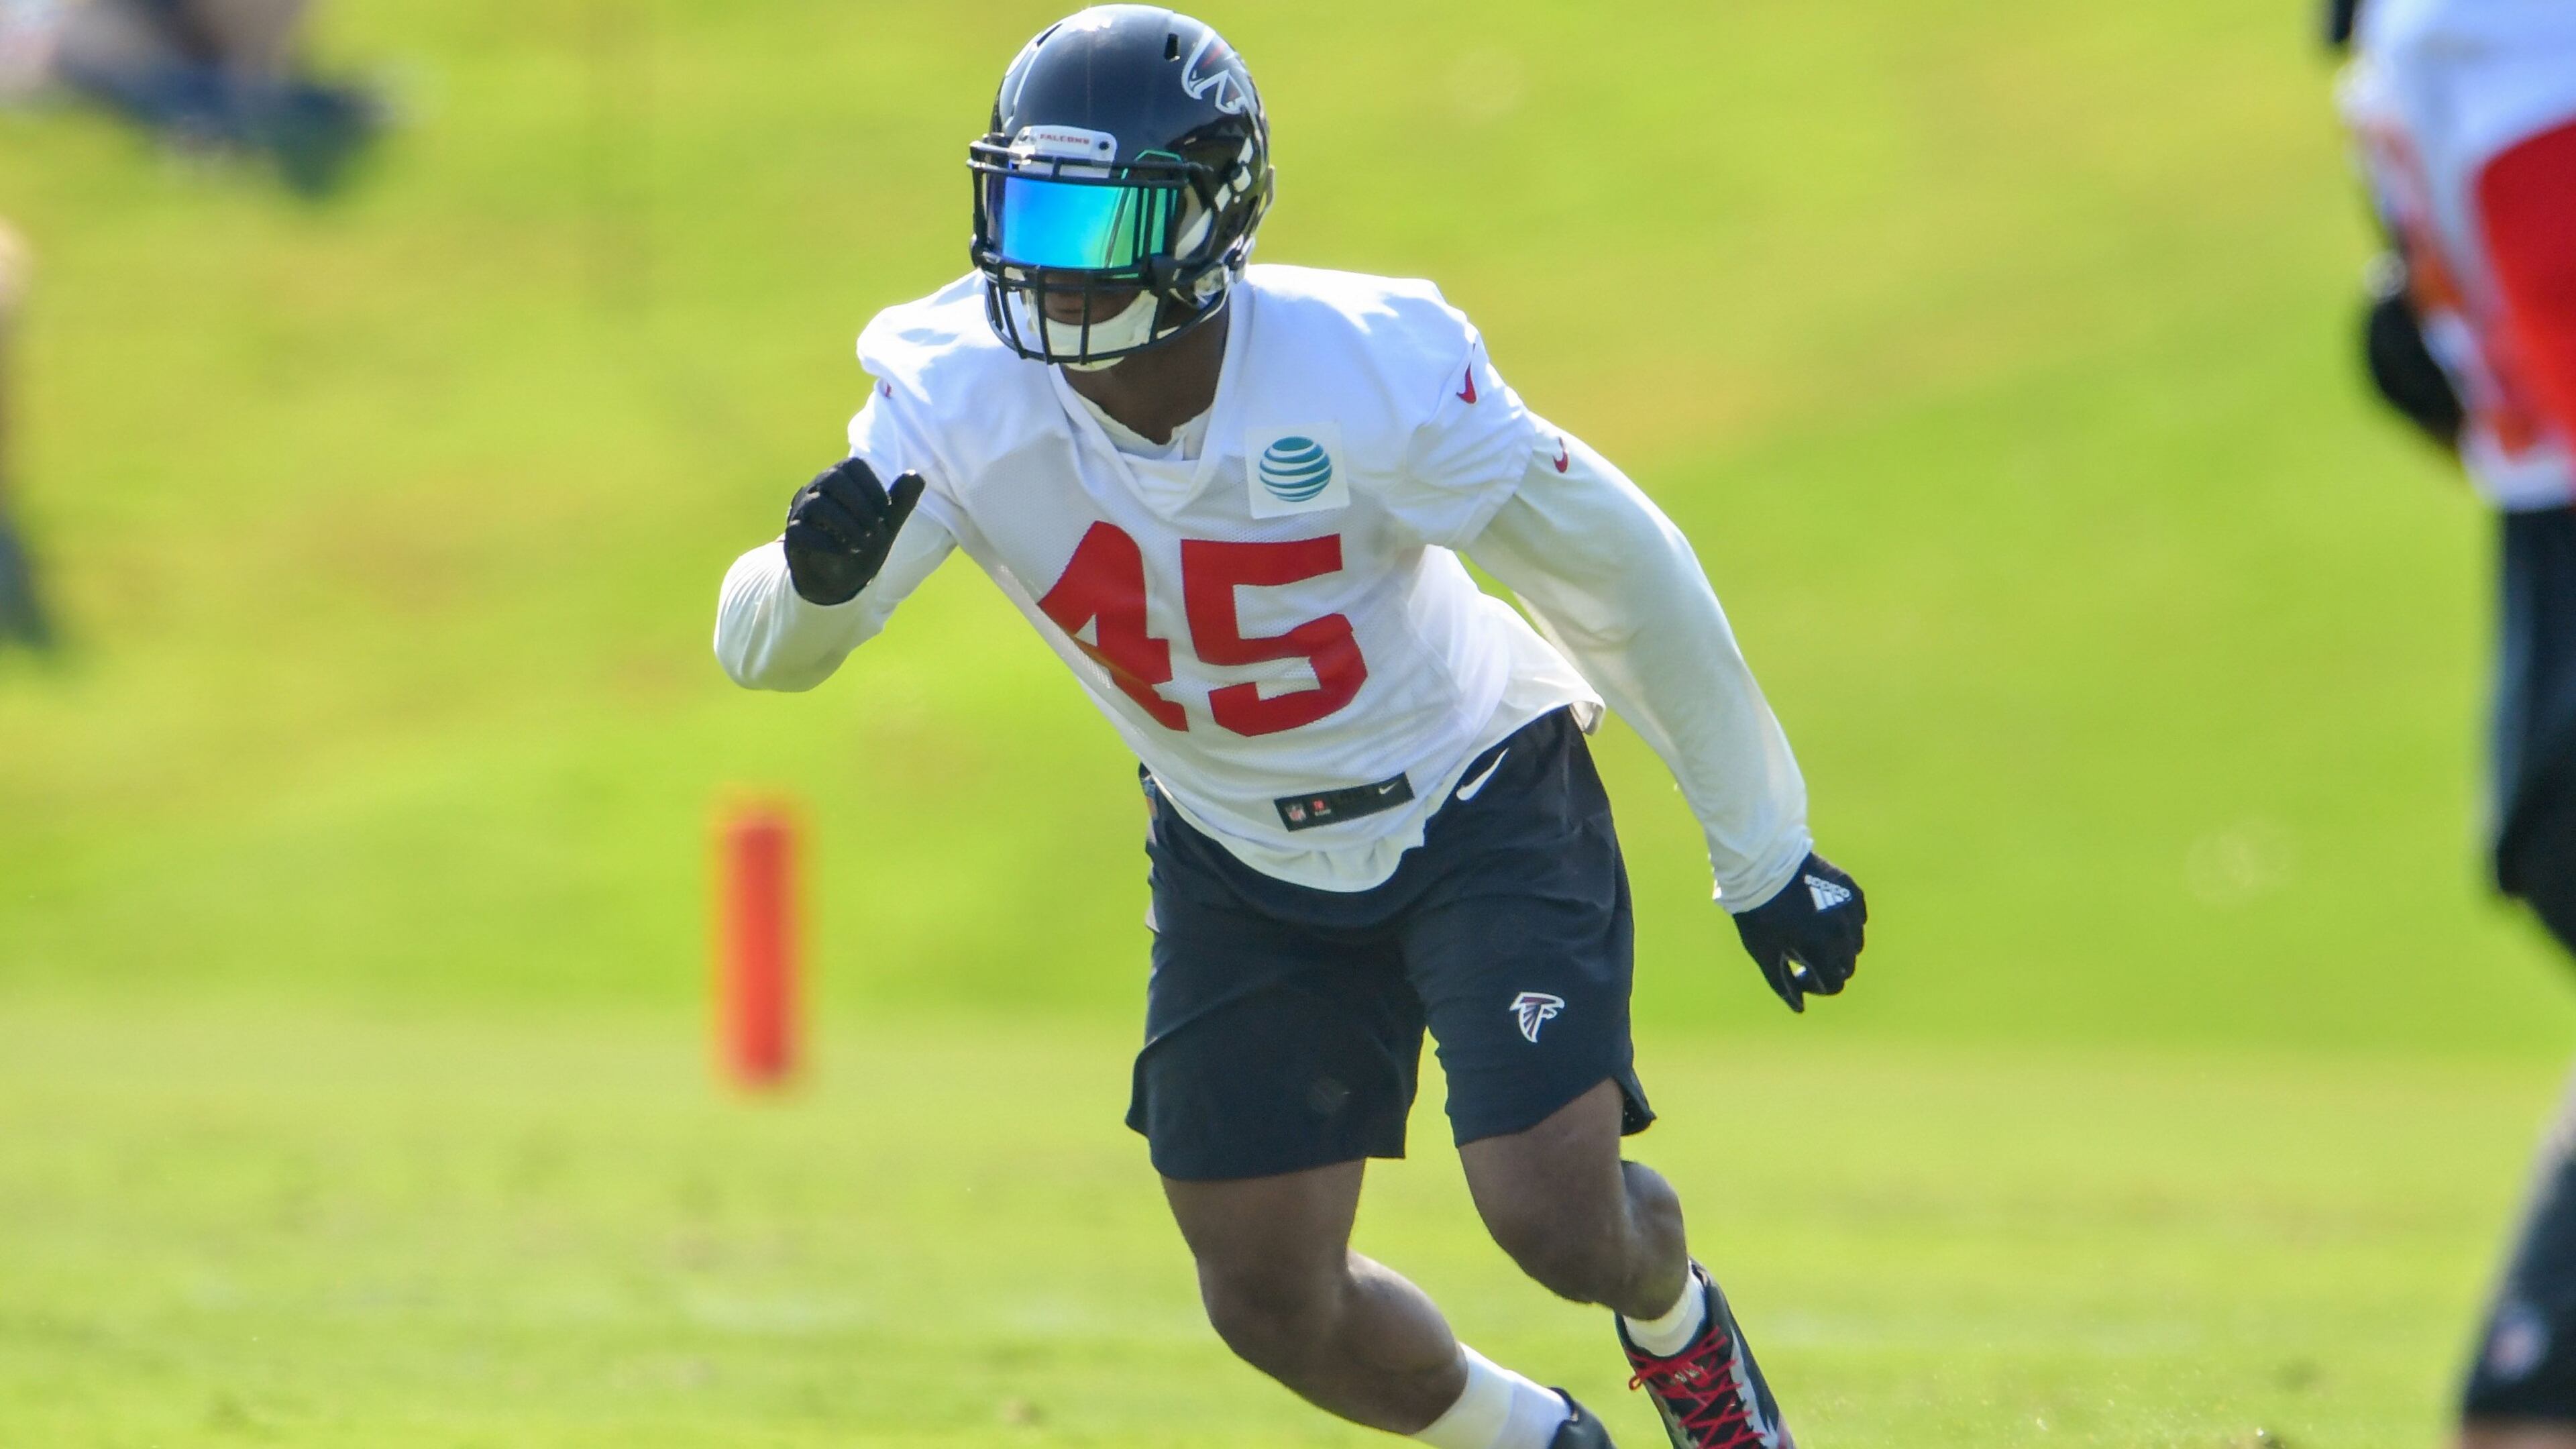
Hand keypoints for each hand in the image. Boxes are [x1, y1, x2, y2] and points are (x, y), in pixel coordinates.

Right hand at [782, 457, 925, 605]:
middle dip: (861, 505)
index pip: (852, 465)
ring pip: (817, 505)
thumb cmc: (862, 542)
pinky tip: (846, 552)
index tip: (886, 512)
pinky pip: (800, 532)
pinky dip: (828, 544)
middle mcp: (816, 491)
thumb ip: (900, 502)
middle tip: (876, 529)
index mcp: (839, 481)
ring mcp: (801, 513)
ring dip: (848, 526)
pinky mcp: (792, 538)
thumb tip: (915, 476)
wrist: (839, 579)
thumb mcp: (886, 524)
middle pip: (833, 478)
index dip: (874, 487)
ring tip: (863, 543)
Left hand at [1732, 852, 1866, 1012]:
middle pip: (1847, 966)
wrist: (1764, 862)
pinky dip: (1845, 923)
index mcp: (1821, 950)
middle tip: (1803, 954)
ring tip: (1812, 933)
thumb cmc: (1759, 911)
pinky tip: (1823, 915)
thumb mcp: (1765, 952)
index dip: (1815, 986)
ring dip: (1838, 946)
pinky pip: (1857, 916)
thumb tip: (1799, 1008)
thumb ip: (1784, 984)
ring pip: (1855, 942)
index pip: (1834, 984)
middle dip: (1827, 968)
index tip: (1798, 975)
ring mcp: (1850, 909)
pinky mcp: (1852, 889)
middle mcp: (1843, 932)